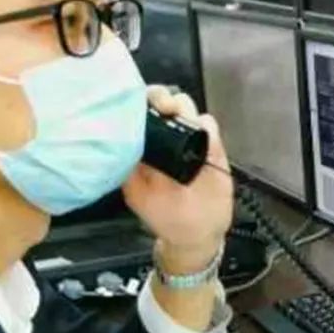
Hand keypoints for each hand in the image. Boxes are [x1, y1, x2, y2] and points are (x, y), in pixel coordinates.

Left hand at [123, 86, 233, 268]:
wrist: (198, 234)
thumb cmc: (164, 216)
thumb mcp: (138, 194)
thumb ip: (129, 169)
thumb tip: (120, 141)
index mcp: (146, 145)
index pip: (141, 111)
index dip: (140, 102)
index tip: (141, 104)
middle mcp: (167, 137)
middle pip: (164, 101)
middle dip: (162, 97)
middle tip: (165, 107)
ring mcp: (191, 140)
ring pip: (187, 107)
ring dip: (185, 109)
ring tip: (184, 120)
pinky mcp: (213, 147)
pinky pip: (210, 125)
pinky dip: (206, 126)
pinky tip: (202, 138)